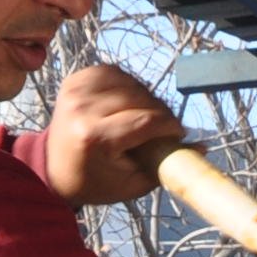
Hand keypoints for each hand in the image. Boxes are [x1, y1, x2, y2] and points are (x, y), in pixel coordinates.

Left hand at [38, 64, 183, 204]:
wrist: (54, 169)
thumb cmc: (95, 181)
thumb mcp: (132, 183)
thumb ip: (167, 165)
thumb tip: (203, 146)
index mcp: (94, 136)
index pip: (146, 121)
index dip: (169, 126)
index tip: (178, 134)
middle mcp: (82, 108)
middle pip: (141, 99)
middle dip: (159, 113)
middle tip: (163, 129)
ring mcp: (77, 89)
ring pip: (131, 83)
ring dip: (145, 99)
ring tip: (145, 117)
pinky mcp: (77, 78)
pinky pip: (115, 73)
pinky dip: (128, 86)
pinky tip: (128, 103)